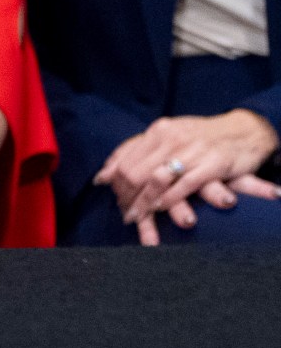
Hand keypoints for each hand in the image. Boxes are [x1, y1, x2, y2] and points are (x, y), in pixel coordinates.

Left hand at [95, 111, 280, 245]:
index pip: (126, 162)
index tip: (116, 199)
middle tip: (126, 213)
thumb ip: (135, 152)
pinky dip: (169, 200)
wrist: (246, 130)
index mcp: (159, 131)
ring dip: (144, 203)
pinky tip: (161, 209)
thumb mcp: (167, 137)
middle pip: (136, 173)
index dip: (117, 185)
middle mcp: (172, 139)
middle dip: (127, 197)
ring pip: (156, 180)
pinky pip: (184, 185)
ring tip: (137, 217)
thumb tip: (101, 176)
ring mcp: (193, 151)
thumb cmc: (201, 137)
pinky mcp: (214, 164)